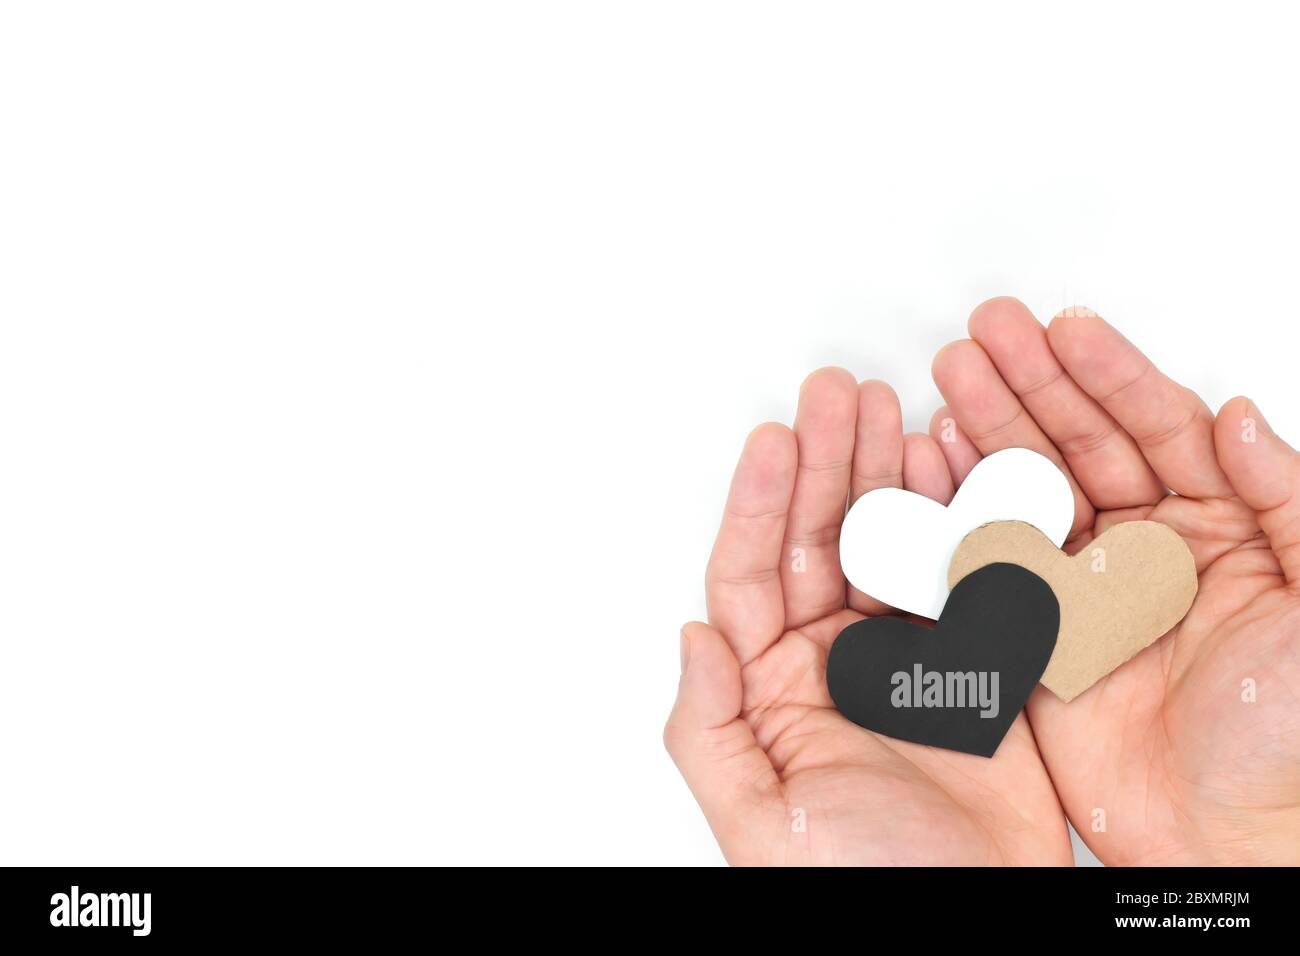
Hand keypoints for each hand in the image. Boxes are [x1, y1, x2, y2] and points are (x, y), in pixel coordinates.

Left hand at [664, 369, 1072, 864]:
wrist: (978, 922)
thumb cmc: (865, 885)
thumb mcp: (762, 819)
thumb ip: (710, 725)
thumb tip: (690, 634)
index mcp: (771, 687)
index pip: (753, 574)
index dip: (760, 502)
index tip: (774, 438)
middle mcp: (830, 660)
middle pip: (820, 538)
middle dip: (827, 462)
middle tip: (838, 392)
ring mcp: (903, 653)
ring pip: (886, 543)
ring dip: (887, 475)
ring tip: (889, 408)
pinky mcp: (973, 659)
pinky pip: (959, 573)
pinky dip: (958, 519)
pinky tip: (949, 468)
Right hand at [930, 298, 1299, 864]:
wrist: (1233, 843)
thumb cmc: (1292, 739)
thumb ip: (1290, 500)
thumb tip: (1239, 415)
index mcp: (1221, 528)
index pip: (1159, 428)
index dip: (1111, 374)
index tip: (1066, 329)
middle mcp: (1147, 548)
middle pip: (1081, 442)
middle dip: (1032, 383)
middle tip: (987, 332)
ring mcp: (1086, 587)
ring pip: (1031, 487)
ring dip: (991, 429)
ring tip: (952, 376)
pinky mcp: (1038, 632)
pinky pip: (995, 557)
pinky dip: (963, 507)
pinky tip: (942, 461)